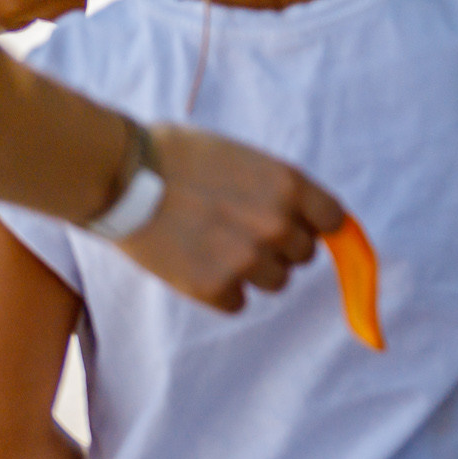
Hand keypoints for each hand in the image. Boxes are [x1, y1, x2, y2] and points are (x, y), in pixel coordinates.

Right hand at [114, 125, 349, 311]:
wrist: (124, 175)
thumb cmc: (180, 156)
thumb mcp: (245, 157)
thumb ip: (277, 188)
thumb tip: (300, 214)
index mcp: (289, 186)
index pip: (334, 221)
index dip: (314, 224)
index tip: (298, 225)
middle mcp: (277, 225)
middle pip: (304, 254)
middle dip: (279, 246)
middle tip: (241, 231)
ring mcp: (247, 260)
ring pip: (276, 281)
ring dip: (253, 271)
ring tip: (216, 248)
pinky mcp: (214, 288)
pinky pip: (237, 302)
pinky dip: (221, 291)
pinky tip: (196, 265)